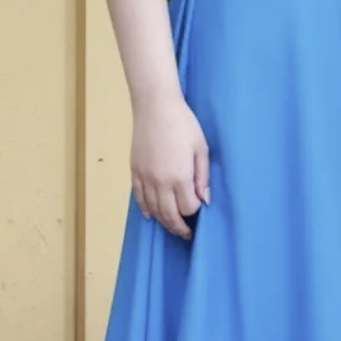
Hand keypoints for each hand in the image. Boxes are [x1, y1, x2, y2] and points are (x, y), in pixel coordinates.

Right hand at [130, 94, 209, 240]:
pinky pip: (139, 198)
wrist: (155, 106)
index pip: (188, 207)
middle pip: (169, 215)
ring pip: (153, 210)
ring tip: (172, 225)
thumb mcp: (201, 148)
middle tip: (186, 233)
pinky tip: (152, 216)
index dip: (195, 211)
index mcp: (179, 176)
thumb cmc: (183, 124)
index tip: (199, 209)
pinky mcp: (135, 171)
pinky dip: (145, 210)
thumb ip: (203, 176)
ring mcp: (145, 178)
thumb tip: (205, 200)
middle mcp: (160, 182)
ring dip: (163, 221)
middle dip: (179, 227)